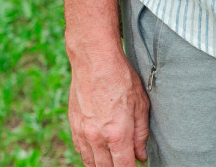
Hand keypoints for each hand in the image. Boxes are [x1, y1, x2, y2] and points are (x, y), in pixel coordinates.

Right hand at [67, 43, 149, 166]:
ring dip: (102, 165)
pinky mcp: (74, 125)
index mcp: (118, 135)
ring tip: (112, 161)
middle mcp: (98, 138)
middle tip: (124, 162)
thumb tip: (141, 155)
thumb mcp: (141, 104)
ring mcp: (83, 132)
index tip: (135, 166)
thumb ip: (141, 133)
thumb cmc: (121, 78)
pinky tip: (97, 153)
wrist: (94, 60)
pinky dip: (89, 156)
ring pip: (91, 163)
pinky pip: (80, 150)